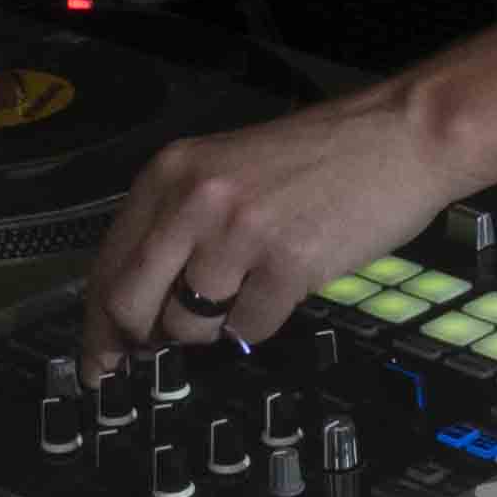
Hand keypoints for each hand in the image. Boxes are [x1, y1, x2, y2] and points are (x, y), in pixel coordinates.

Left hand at [78, 90, 467, 372]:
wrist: (398, 137)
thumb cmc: (317, 159)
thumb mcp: (226, 171)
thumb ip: (177, 225)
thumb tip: (139, 308)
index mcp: (171, 173)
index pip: (108, 263)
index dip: (99, 323)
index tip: (99, 360)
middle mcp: (195, 199)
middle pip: (131, 303)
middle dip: (141, 340)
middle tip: (156, 356)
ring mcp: (240, 232)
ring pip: (189, 325)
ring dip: (211, 329)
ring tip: (246, 293)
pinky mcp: (288, 263)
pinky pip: (248, 329)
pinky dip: (259, 325)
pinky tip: (281, 290)